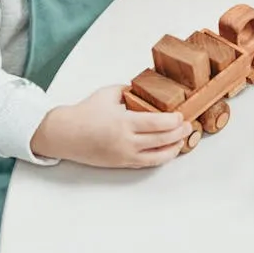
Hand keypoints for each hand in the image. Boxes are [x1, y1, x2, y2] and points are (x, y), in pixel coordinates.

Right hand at [31, 85, 190, 167]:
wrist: (64, 134)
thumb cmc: (86, 112)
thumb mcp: (109, 93)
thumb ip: (130, 91)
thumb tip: (149, 89)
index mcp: (123, 122)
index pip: (156, 123)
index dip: (173, 121)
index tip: (182, 116)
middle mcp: (125, 141)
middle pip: (161, 140)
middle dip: (179, 133)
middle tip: (188, 126)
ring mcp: (124, 155)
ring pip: (157, 157)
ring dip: (173, 148)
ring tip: (181, 139)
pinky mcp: (121, 163)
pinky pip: (146, 163)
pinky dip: (160, 157)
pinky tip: (168, 150)